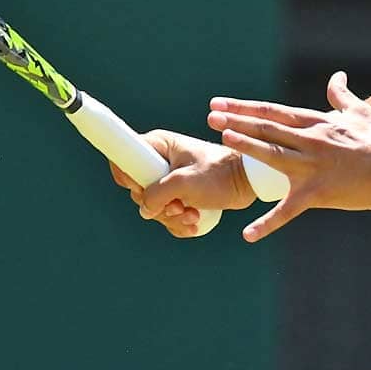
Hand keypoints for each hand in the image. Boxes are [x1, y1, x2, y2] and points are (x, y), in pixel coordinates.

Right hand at [108, 129, 257, 238]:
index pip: (123, 158)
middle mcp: (159, 161)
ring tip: (193, 215)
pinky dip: (179, 223)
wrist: (247, 182)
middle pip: (138, 191)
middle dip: (159, 206)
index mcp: (158, 146)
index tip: (144, 189)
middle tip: (178, 206)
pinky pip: (167, 215)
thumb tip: (144, 209)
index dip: (129, 179)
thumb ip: (158, 194)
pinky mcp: (179, 195)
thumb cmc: (219, 173)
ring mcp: (169, 179)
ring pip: (154, 207)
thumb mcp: (185, 182)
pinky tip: (195, 222)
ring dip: (172, 217)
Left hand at [207, 70, 370, 241]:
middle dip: (236, 121)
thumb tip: (336, 77)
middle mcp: (309, 141)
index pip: (272, 112)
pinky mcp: (317, 193)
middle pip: (267, 128)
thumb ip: (341, 96)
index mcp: (315, 124)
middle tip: (211, 116)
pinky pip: (288, 211)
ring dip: (247, 147)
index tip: (221, 103)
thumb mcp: (360, 113)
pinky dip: (267, 223)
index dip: (244, 107)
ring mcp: (312, 166)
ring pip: (273, 155)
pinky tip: (248, 234)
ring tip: (223, 140)